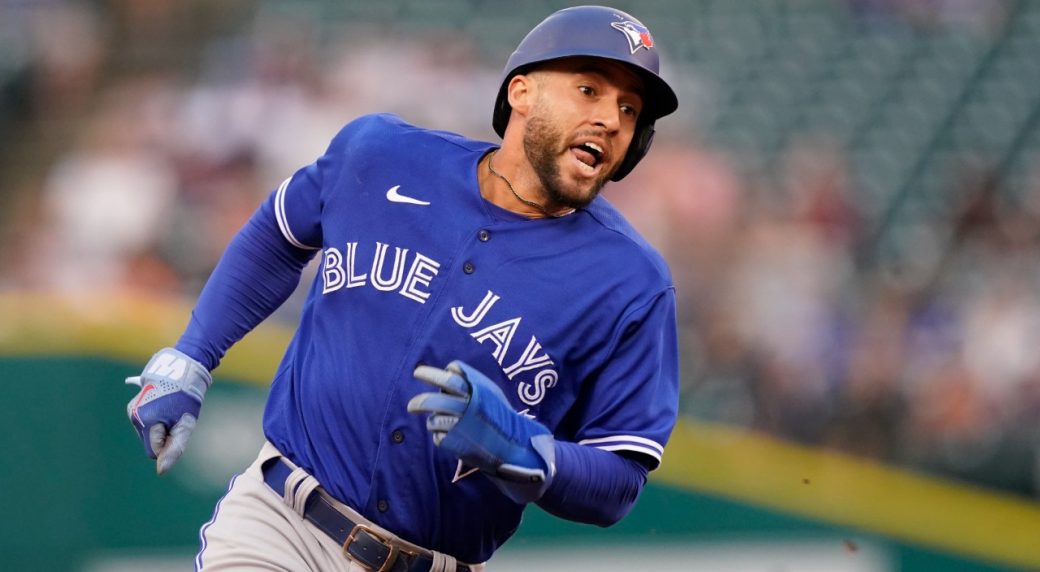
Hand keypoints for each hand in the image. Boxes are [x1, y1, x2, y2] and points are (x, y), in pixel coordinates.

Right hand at [125, 348, 211, 474]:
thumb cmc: (187, 398)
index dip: (168, 445)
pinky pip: (145, 423)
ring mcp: (131, 410)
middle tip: (176, 416)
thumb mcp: (185, 426)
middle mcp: (134, 417)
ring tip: (171, 408)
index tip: (178, 429)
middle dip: (164, 435)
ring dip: (160, 426)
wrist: (181, 369)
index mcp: (145, 423)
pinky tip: (164, 405)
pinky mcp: (133, 405)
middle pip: (151, 442)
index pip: (154, 452)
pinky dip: (155, 418)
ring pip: (148, 433)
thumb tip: (161, 471)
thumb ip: (173, 449)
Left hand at [408, 361, 555, 502]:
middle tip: (411, 405)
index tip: (420, 374)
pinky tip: (450, 436)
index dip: (433, 374)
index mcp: (477, 392)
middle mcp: (468, 408)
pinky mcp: (457, 444)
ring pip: (433, 421)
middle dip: (420, 401)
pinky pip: (438, 437)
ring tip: (435, 422)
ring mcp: (462, 427)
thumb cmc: (500, 416)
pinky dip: (440, 435)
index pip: (450, 378)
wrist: (514, 445)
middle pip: (435, 400)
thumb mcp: (491, 392)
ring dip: (431, 422)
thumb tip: (450, 370)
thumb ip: (472, 380)